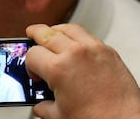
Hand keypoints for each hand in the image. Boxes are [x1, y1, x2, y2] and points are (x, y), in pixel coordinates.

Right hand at [25, 23, 139, 118]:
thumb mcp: (59, 115)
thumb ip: (44, 106)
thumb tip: (41, 104)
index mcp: (58, 68)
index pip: (32, 54)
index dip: (29, 64)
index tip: (35, 73)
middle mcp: (75, 53)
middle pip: (46, 33)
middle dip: (35, 34)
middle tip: (31, 34)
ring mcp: (94, 49)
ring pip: (68, 28)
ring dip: (56, 30)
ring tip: (52, 35)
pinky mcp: (109, 52)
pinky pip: (88, 36)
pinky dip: (78, 37)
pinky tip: (76, 45)